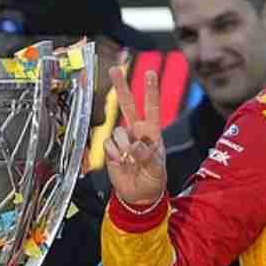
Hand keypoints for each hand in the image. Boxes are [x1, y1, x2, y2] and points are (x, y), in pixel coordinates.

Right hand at [103, 67, 166, 206]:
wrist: (139, 196)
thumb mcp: (157, 170)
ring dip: (123, 146)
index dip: (150, 91)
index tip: (149, 73)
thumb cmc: (153, 180)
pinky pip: (108, 145)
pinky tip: (120, 163)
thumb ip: (148, 156)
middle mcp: (137, 132)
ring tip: (130, 161)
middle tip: (114, 69)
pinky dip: (114, 154)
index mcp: (152, 133)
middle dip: (121, 87)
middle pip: (128, 105)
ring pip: (117, 132)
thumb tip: (136, 145)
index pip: (152, 108)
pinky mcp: (111, 149)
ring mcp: (123, 140)